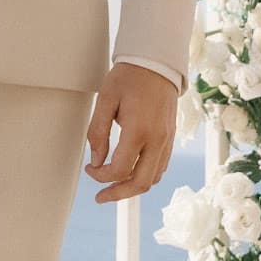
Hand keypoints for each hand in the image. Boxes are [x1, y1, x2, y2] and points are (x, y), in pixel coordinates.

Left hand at [82, 62, 177, 203]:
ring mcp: (167, 141)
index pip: (120, 170)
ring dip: (132, 188)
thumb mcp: (106, 99)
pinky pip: (160, 168)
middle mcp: (157, 140)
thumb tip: (96, 161)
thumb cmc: (129, 78)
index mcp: (139, 130)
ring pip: (153, 179)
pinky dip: (145, 176)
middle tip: (101, 197)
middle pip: (140, 184)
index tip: (89, 169)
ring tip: (114, 187)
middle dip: (118, 194)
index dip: (101, 176)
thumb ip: (98, 132)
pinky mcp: (171, 139)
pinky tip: (131, 173)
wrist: (157, 63)